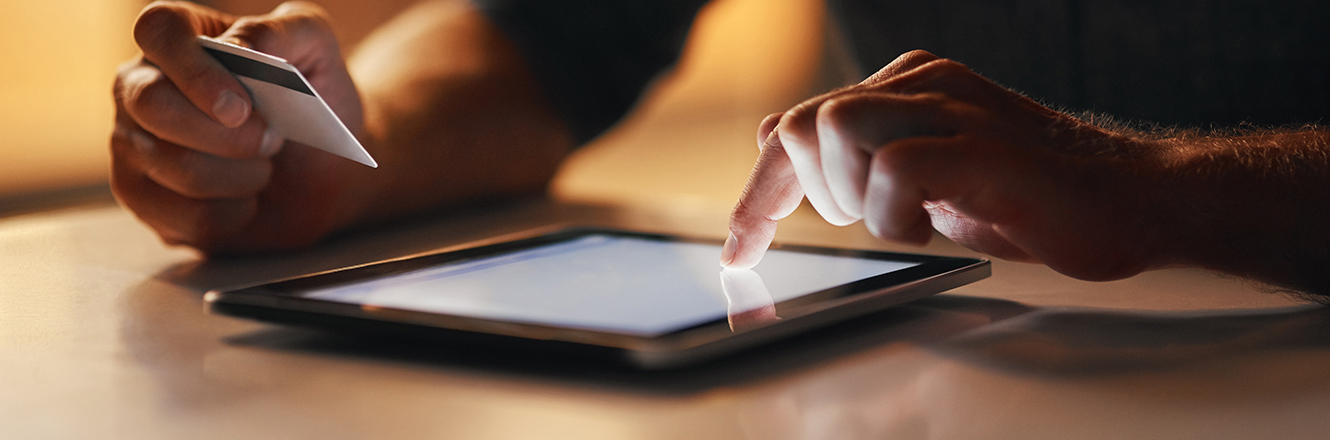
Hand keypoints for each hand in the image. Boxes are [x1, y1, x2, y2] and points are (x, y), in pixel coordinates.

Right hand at [111, 1, 371, 252]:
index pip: (157, 29)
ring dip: (243, 174)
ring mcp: (132, 143)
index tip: (240, 106)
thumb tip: (238, 46)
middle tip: (273, 140)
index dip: (196, 69)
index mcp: (179, 38)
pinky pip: (185, 216)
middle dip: (227, 134)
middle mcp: (140, 85)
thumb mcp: (318, 50)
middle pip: (153, 103)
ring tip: (264, 166)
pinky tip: (247, 199)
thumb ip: (285, 30)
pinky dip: (236, 213)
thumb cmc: (315, 102)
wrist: (328, 170)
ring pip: (176, 166)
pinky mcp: (142, 197)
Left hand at [722, 50, 1174, 281]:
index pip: (800, 122)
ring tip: (901, 220)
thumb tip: (779, 138)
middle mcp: (923, 82)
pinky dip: (896, 216)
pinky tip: (935, 225)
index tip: (741, 244)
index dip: (760, 188)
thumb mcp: (927, 180)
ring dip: (851, 196)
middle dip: (797, 194)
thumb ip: (861, 159)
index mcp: (908, 85)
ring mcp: (953, 108)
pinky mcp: (980, 145)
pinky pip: (894, 169)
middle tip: (854, 224)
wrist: (1135, 200)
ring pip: (837, 128)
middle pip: (803, 121)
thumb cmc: (1033, 197)